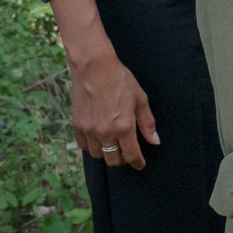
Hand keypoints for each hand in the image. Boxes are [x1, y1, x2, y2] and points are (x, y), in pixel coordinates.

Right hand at [68, 51, 158, 168]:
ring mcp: (89, 130)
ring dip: (107, 153)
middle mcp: (105, 132)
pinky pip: (84, 146)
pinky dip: (92, 146)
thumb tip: (155, 141)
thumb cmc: (120, 80)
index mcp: (123, 127)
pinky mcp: (77, 126)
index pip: (131, 155)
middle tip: (127, 153)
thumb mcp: (140, 99)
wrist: (94, 68)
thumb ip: (147, 123)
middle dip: (122, 160)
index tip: (140, 164)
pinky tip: (99, 138)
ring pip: (98, 155)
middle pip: (113, 160)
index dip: (137, 163)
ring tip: (113, 144)